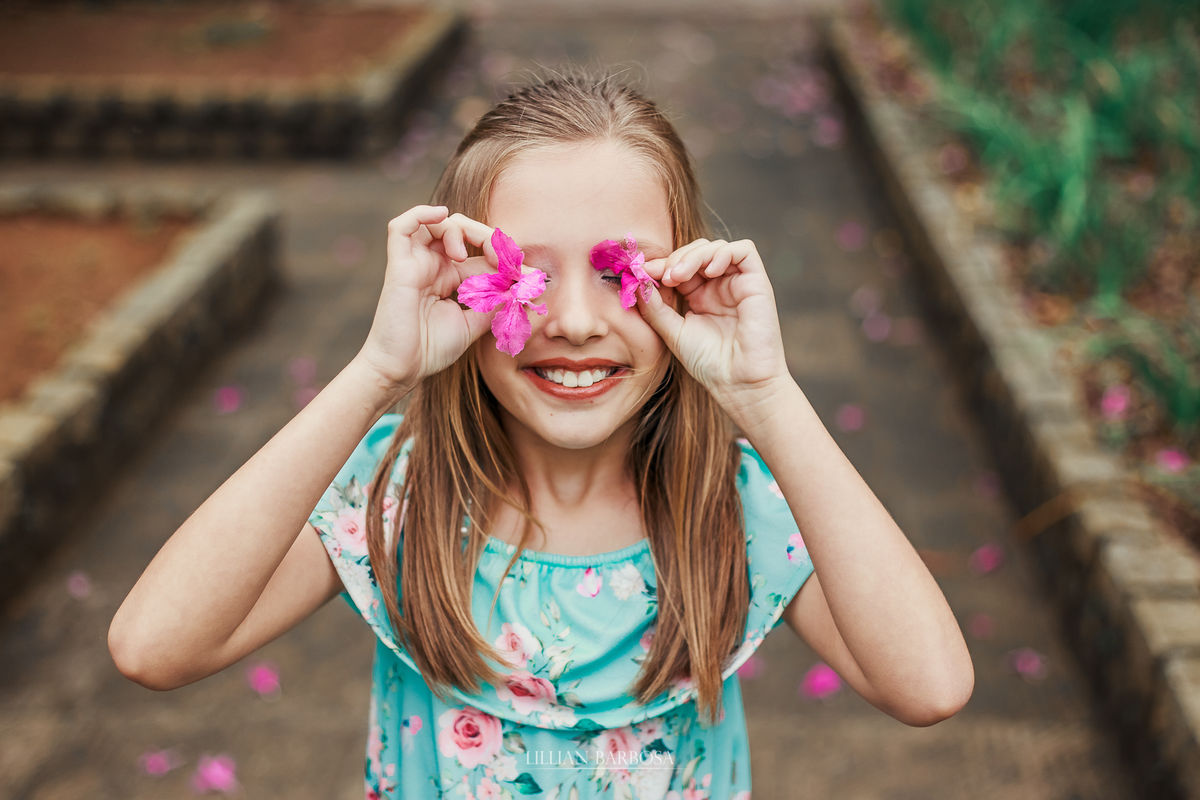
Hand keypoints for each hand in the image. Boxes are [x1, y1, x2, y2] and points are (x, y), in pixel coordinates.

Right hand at [355, 206, 502, 391]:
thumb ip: (494, 304)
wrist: (401, 369)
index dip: (506, 260)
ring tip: (463, 255)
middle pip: (462, 231)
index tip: (527, 277)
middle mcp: (433, 266)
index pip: (481, 256)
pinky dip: (421, 213)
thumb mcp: (473, 325)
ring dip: (458, 230)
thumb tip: (520, 288)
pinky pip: (401, 226)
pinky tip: (441, 216)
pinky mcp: (398, 265)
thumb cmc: (430, 350)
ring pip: (436, 223)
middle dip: (488, 239)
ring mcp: (415, 263)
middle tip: (505, 261)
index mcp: (451, 279)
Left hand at [637, 238, 791, 417]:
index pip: (679, 266)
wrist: (738, 383)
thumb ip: (655, 308)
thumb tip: (637, 281)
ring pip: (716, 247)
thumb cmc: (708, 363)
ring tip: (677, 276)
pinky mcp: (757, 282)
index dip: (661, 264)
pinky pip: (744, 250)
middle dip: (675, 258)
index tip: (642, 272)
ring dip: (693, 255)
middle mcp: (719, 286)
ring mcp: (738, 283)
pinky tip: (708, 272)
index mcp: (699, 296)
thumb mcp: (672, 332)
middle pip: (696, 251)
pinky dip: (723, 253)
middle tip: (661, 276)